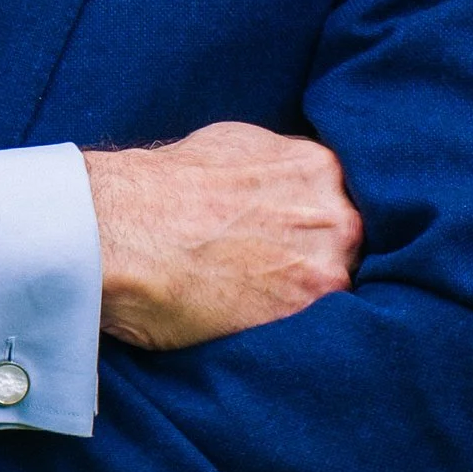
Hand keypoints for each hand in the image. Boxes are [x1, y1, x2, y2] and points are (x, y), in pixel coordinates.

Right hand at [83, 122, 359, 349]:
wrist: (120, 235)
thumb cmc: (162, 188)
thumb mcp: (232, 143)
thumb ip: (280, 165)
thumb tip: (293, 180)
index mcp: (318, 168)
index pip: (348, 199)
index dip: (322, 221)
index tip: (303, 235)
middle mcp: (334, 216)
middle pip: (352, 246)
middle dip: (323, 255)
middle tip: (282, 268)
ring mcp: (324, 268)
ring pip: (340, 288)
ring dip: (312, 296)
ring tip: (266, 298)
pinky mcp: (302, 317)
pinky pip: (320, 327)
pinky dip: (299, 327)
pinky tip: (263, 320)